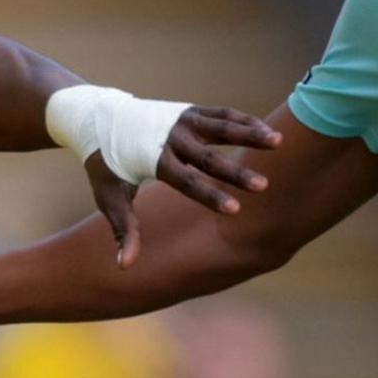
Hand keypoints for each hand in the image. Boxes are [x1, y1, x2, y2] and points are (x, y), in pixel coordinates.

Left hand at [85, 103, 282, 264]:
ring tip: (278, 142)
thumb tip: (124, 266)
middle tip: (264, 186)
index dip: (211, 196)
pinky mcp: (191, 111)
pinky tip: (268, 133)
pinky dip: (245, 121)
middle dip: (237, 172)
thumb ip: (124, 230)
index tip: (235, 210)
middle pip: (209, 157)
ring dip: (250, 134)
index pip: (186, 181)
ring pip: (222, 126)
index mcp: (153, 159)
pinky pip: (222, 115)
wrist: (99, 117)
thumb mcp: (110, 197)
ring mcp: (183, 120)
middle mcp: (171, 137)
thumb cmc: (107, 165)